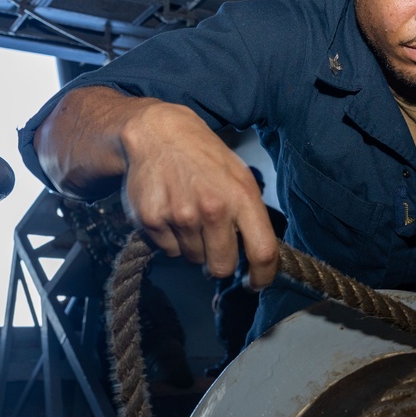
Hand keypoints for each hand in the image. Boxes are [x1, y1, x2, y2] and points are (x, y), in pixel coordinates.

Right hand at [120, 101, 278, 288]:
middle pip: (222, 267)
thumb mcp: (237, 174)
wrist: (155, 134)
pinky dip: (170, 239)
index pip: (262, 252)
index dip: (262, 276)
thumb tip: (258, 252)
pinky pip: (168, 251)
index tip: (255, 283)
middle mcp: (212, 209)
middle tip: (213, 244)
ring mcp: (180, 216)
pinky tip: (168, 212)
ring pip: (193, 259)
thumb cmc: (201, 155)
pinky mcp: (152, 221)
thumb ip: (249, 212)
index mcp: (241, 197)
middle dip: (219, 263)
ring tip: (187, 214)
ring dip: (193, 246)